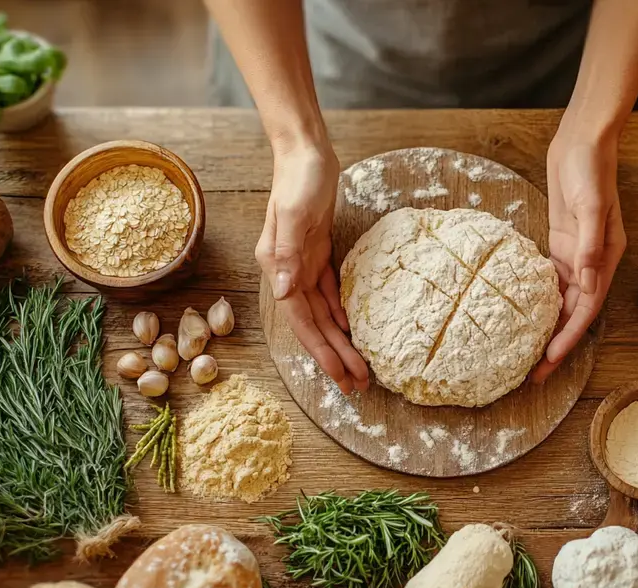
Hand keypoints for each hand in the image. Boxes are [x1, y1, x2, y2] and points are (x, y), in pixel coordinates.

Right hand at [256, 144, 368, 393]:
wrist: (305, 150)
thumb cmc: (299, 178)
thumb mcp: (292, 214)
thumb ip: (287, 254)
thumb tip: (286, 294)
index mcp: (277, 267)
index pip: (301, 321)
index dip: (321, 351)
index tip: (340, 376)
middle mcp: (287, 272)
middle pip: (315, 325)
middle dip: (335, 356)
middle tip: (358, 386)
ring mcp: (302, 264)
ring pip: (324, 314)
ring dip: (341, 341)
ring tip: (360, 368)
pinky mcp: (317, 253)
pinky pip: (330, 293)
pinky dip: (342, 313)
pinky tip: (355, 330)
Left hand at [532, 113, 626, 382]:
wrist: (581, 141)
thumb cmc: (590, 170)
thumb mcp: (590, 206)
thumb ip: (590, 244)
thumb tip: (587, 281)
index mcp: (606, 258)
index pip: (586, 310)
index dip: (568, 338)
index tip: (550, 361)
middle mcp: (592, 262)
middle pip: (573, 313)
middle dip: (556, 344)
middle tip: (534, 374)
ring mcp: (576, 253)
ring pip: (562, 301)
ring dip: (547, 326)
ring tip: (526, 354)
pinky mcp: (560, 243)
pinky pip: (550, 280)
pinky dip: (540, 299)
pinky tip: (523, 314)